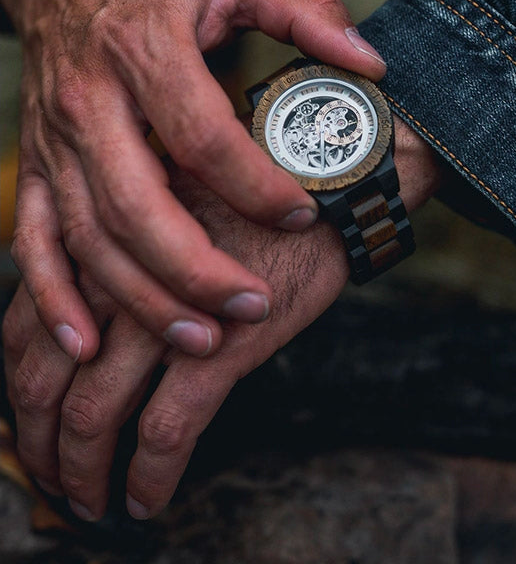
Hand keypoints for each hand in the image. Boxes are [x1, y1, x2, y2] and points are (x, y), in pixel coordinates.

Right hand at [0, 0, 386, 360]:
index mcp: (145, 47)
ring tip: (204, 340)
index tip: (304, 212)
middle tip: (255, 306)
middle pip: (137, 204)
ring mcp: (55, 141)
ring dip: (143, 299)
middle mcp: (90, 100)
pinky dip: (54, 296)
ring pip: (91, 237)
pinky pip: (33, 241)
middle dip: (197, 270)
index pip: (201, 134)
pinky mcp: (35, 168)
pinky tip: (88, 341)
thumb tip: (371, 63)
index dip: (254, 183)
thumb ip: (308, 13)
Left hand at [2, 120, 441, 519]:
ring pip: (93, 415)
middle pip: (44, 382)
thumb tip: (95, 310)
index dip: (19, 390)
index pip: (26, 333)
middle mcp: (113, 285)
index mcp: (97, 249)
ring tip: (89, 500)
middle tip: (48, 476)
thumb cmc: (244, 199)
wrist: (315, 186)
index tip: (29, 422)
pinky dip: (150, 477)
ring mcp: (162, 318)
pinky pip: (166, 431)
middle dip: (39, 441)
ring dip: (83, 470)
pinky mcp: (216, 349)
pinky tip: (146, 499)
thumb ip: (119, 255)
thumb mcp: (164, 209)